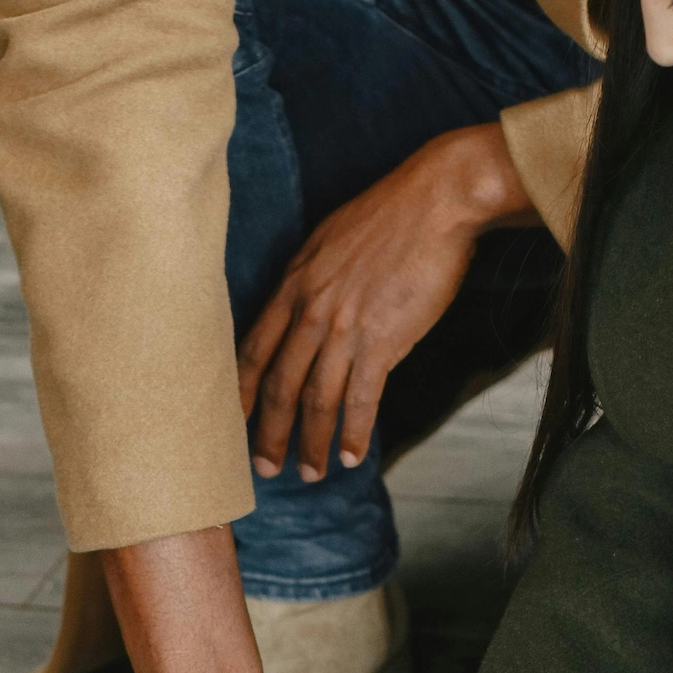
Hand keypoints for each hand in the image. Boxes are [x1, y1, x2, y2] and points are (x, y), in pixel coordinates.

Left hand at [237, 123, 534, 482]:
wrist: (439, 199)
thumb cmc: (391, 215)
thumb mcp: (331, 239)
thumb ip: (312, 280)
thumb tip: (306, 310)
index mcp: (295, 283)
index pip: (254, 347)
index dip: (240, 391)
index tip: (233, 421)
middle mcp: (312, 310)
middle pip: (279, 385)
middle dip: (269, 433)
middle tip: (264, 467)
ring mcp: (345, 328)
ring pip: (316, 401)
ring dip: (312, 444)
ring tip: (310, 473)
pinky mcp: (382, 341)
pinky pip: (360, 400)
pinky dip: (353, 433)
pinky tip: (350, 457)